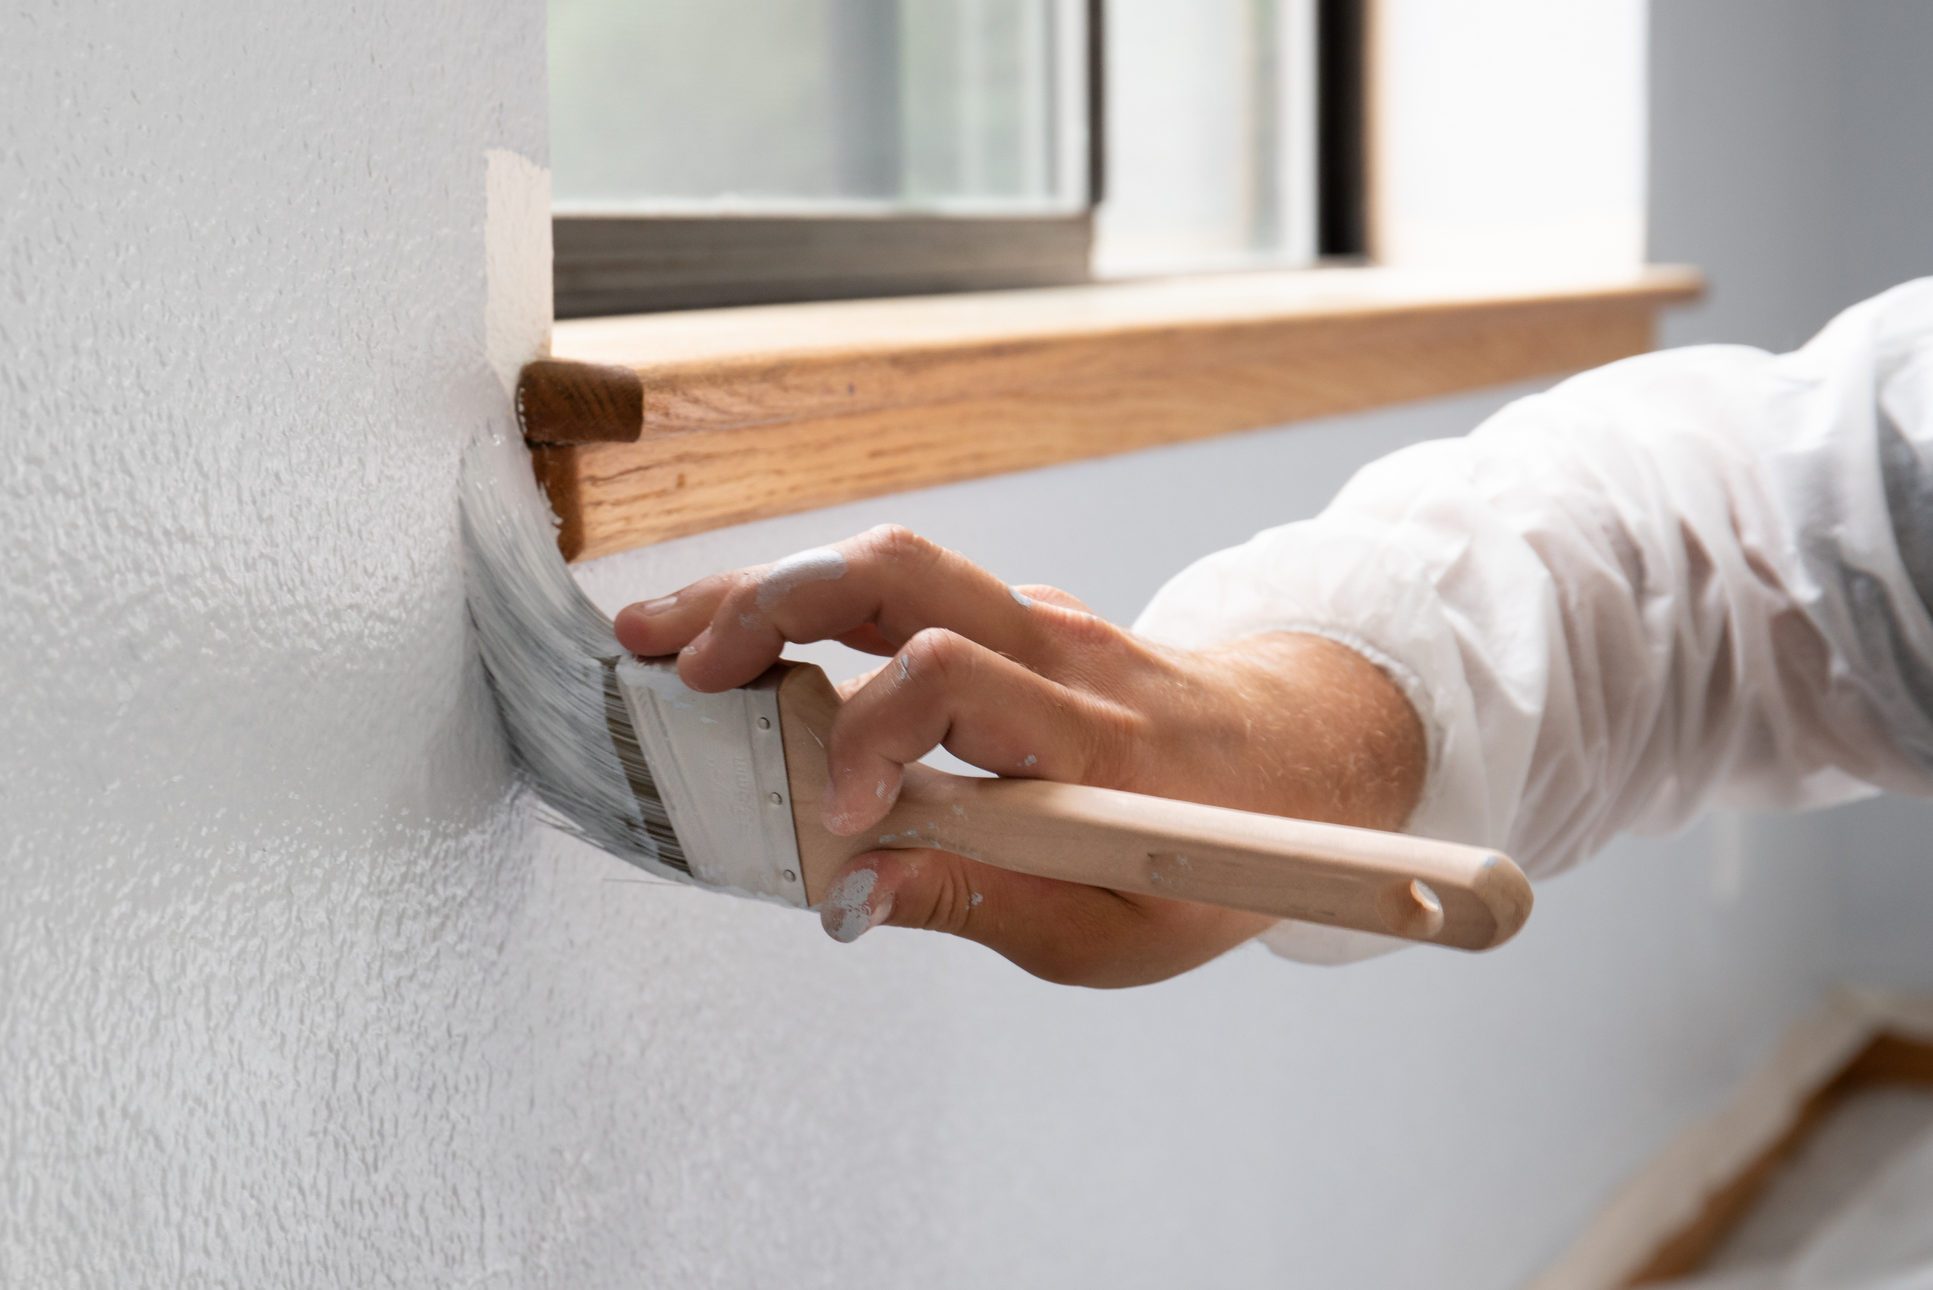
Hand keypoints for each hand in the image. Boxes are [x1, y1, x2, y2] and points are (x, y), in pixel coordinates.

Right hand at [614, 526, 1424, 986]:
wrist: (1302, 759)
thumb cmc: (1215, 857)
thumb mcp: (1110, 927)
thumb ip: (973, 902)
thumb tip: (846, 891)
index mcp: (1091, 740)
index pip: (951, 682)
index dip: (865, 737)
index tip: (823, 814)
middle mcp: (1059, 652)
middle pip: (899, 575)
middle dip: (769, 604)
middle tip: (668, 658)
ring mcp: (1040, 620)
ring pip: (891, 563)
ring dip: (768, 590)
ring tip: (667, 635)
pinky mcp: (1020, 618)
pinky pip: (908, 590)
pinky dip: (815, 607)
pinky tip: (747, 649)